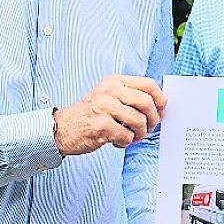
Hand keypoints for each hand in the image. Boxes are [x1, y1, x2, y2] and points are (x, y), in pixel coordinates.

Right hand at [52, 75, 166, 155]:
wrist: (62, 128)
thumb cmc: (90, 114)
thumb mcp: (108, 96)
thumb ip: (131, 97)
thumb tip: (160, 107)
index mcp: (114, 81)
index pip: (149, 85)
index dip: (160, 100)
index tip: (161, 111)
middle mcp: (109, 91)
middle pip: (146, 102)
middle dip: (153, 120)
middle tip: (149, 129)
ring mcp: (104, 107)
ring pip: (139, 121)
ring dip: (140, 134)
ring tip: (132, 137)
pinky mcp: (100, 125)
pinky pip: (127, 136)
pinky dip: (126, 142)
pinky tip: (118, 142)